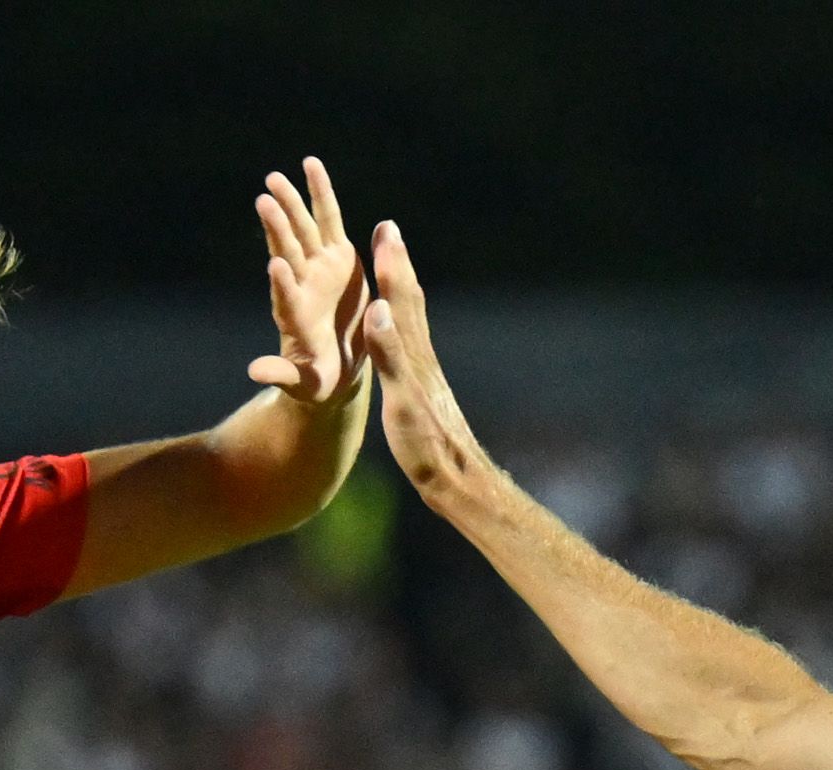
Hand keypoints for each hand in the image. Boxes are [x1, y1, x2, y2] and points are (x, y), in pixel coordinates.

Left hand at [244, 157, 367, 406]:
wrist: (337, 364)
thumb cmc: (318, 379)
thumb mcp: (304, 383)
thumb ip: (282, 374)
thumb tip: (255, 372)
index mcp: (296, 319)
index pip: (285, 298)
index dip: (281, 283)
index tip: (275, 265)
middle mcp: (303, 286)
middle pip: (289, 254)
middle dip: (278, 227)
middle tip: (265, 199)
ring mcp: (319, 267)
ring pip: (304, 230)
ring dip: (291, 203)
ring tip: (275, 177)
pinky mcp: (338, 256)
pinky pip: (328, 218)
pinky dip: (321, 192)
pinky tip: (311, 165)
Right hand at [347, 219, 488, 499]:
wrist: (455, 478)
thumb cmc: (426, 446)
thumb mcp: (402, 400)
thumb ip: (389, 354)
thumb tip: (377, 308)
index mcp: (413, 355)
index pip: (400, 299)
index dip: (391, 263)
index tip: (384, 229)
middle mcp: (421, 356)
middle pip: (408, 300)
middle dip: (396, 264)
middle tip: (388, 231)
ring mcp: (424, 371)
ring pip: (410, 319)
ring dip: (399, 288)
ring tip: (392, 265)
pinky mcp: (423, 388)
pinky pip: (408, 342)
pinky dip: (400, 322)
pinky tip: (398, 327)